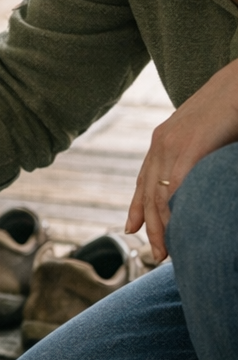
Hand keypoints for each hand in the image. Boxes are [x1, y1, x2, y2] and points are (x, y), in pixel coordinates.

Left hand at [126, 57, 237, 260]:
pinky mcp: (188, 147)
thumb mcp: (209, 133)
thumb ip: (199, 155)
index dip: (138, 207)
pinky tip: (178, 232)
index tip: (132, 229)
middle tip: (156, 255)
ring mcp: (172, 144)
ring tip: (166, 252)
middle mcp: (162, 143)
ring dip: (162, 228)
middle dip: (151, 227)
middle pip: (148, 194)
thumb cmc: (234, 105)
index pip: (145, 180)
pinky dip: (174, 213)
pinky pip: (175, 188)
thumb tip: (203, 176)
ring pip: (159, 197)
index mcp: (164, 139)